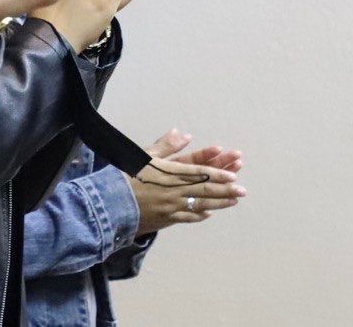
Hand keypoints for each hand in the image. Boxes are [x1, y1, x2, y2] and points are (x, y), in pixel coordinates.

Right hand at [130, 129, 245, 235]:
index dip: (218, 174)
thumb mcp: (144, 155)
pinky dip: (199, 215)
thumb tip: (183, 133)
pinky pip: (187, 217)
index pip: (201, 173)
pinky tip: (208, 213)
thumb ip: (166, 145)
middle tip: (243, 190)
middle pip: (206, 190)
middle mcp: (175, 191)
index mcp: (171, 174)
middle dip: (226, 190)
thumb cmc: (125, 176)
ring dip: (219, 203)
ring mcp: (172, 207)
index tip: (233, 175)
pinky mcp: (165, 220)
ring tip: (233, 201)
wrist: (110, 203)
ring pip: (200, 205)